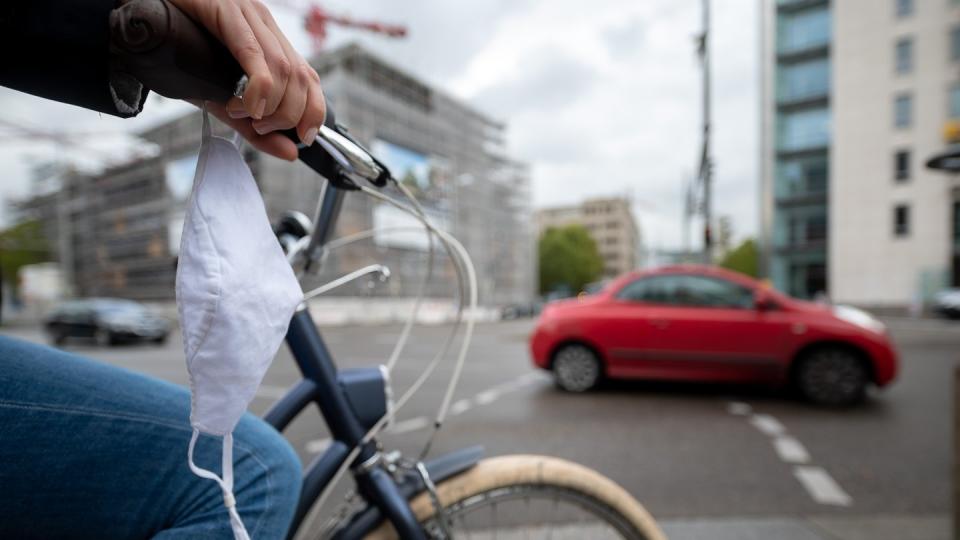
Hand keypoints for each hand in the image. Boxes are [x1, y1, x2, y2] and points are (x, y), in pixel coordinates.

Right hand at [170, 0, 325, 160]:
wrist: (138, 21)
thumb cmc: (179, 55)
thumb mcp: (222, 99)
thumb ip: (257, 129)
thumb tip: (292, 153)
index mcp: (269, 41)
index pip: (310, 78)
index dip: (314, 111)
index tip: (304, 137)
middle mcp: (264, 24)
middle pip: (301, 77)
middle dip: (289, 114)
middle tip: (260, 127)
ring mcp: (247, 15)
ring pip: (284, 69)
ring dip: (272, 105)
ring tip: (245, 115)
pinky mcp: (226, 10)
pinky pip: (254, 54)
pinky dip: (259, 88)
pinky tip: (246, 105)